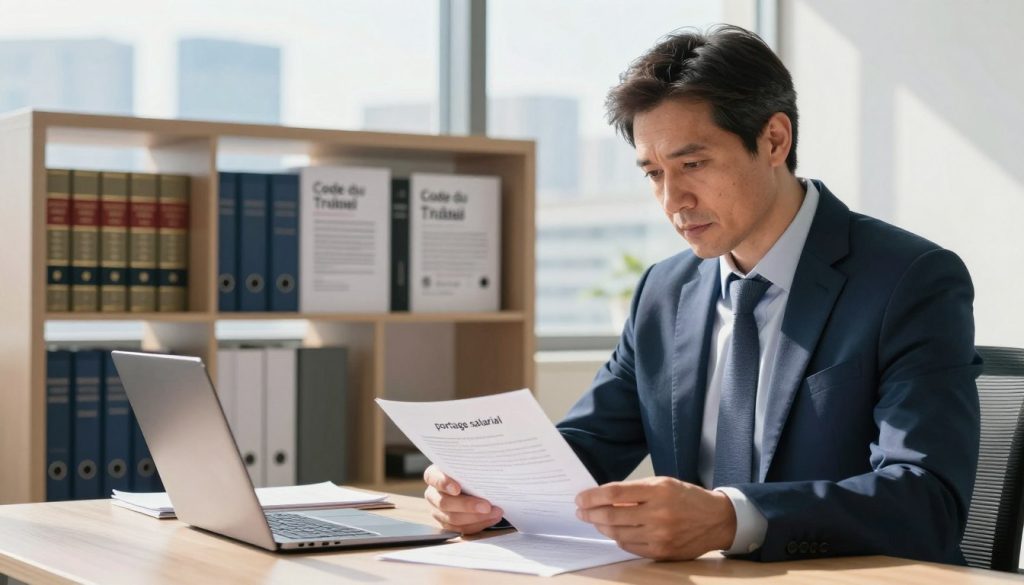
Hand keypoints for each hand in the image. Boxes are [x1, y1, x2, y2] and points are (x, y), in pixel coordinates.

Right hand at [423, 464, 503, 533]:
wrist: (470, 484)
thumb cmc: (469, 471)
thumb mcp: (467, 465)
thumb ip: (471, 467)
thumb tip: (488, 468)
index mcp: (434, 475)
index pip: (433, 478)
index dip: (444, 483)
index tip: (457, 488)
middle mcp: (432, 494)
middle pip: (445, 503)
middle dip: (467, 506)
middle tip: (487, 506)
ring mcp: (437, 511)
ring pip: (453, 519)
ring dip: (477, 518)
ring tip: (495, 513)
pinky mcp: (447, 524)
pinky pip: (460, 529)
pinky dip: (477, 525)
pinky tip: (491, 519)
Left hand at [575, 476, 736, 560]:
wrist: (717, 520)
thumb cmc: (687, 498)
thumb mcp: (663, 484)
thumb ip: (635, 491)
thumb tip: (605, 498)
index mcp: (659, 491)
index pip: (615, 493)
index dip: (593, 496)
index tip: (580, 498)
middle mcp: (659, 514)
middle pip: (612, 515)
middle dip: (591, 513)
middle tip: (581, 511)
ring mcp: (660, 536)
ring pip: (618, 533)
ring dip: (602, 527)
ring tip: (595, 521)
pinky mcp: (662, 552)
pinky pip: (630, 547)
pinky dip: (618, 539)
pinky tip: (614, 532)